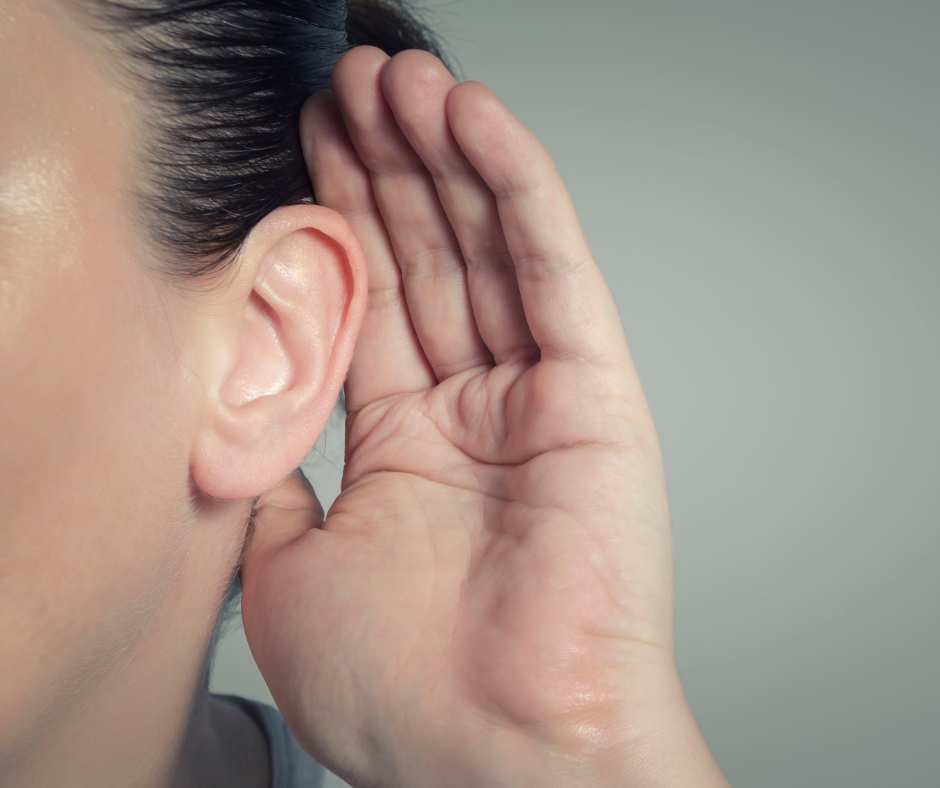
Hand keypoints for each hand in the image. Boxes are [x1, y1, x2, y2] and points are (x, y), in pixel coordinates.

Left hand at [240, 46, 726, 787]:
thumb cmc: (405, 690)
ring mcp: (536, 395)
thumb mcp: (286, 571)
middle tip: (354, 85)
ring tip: (405, 78)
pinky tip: (477, 120)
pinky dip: (517, 189)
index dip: (339, 220)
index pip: (371, 304)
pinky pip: (553, 269)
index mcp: (406, 450)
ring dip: (445, 157)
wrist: (501, 751)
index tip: (308, 146)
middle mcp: (473, 412)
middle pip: (426, 259)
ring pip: (488, 247)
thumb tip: (239, 414)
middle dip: (386, 167)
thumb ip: (272, 476)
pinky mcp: (594, 393)